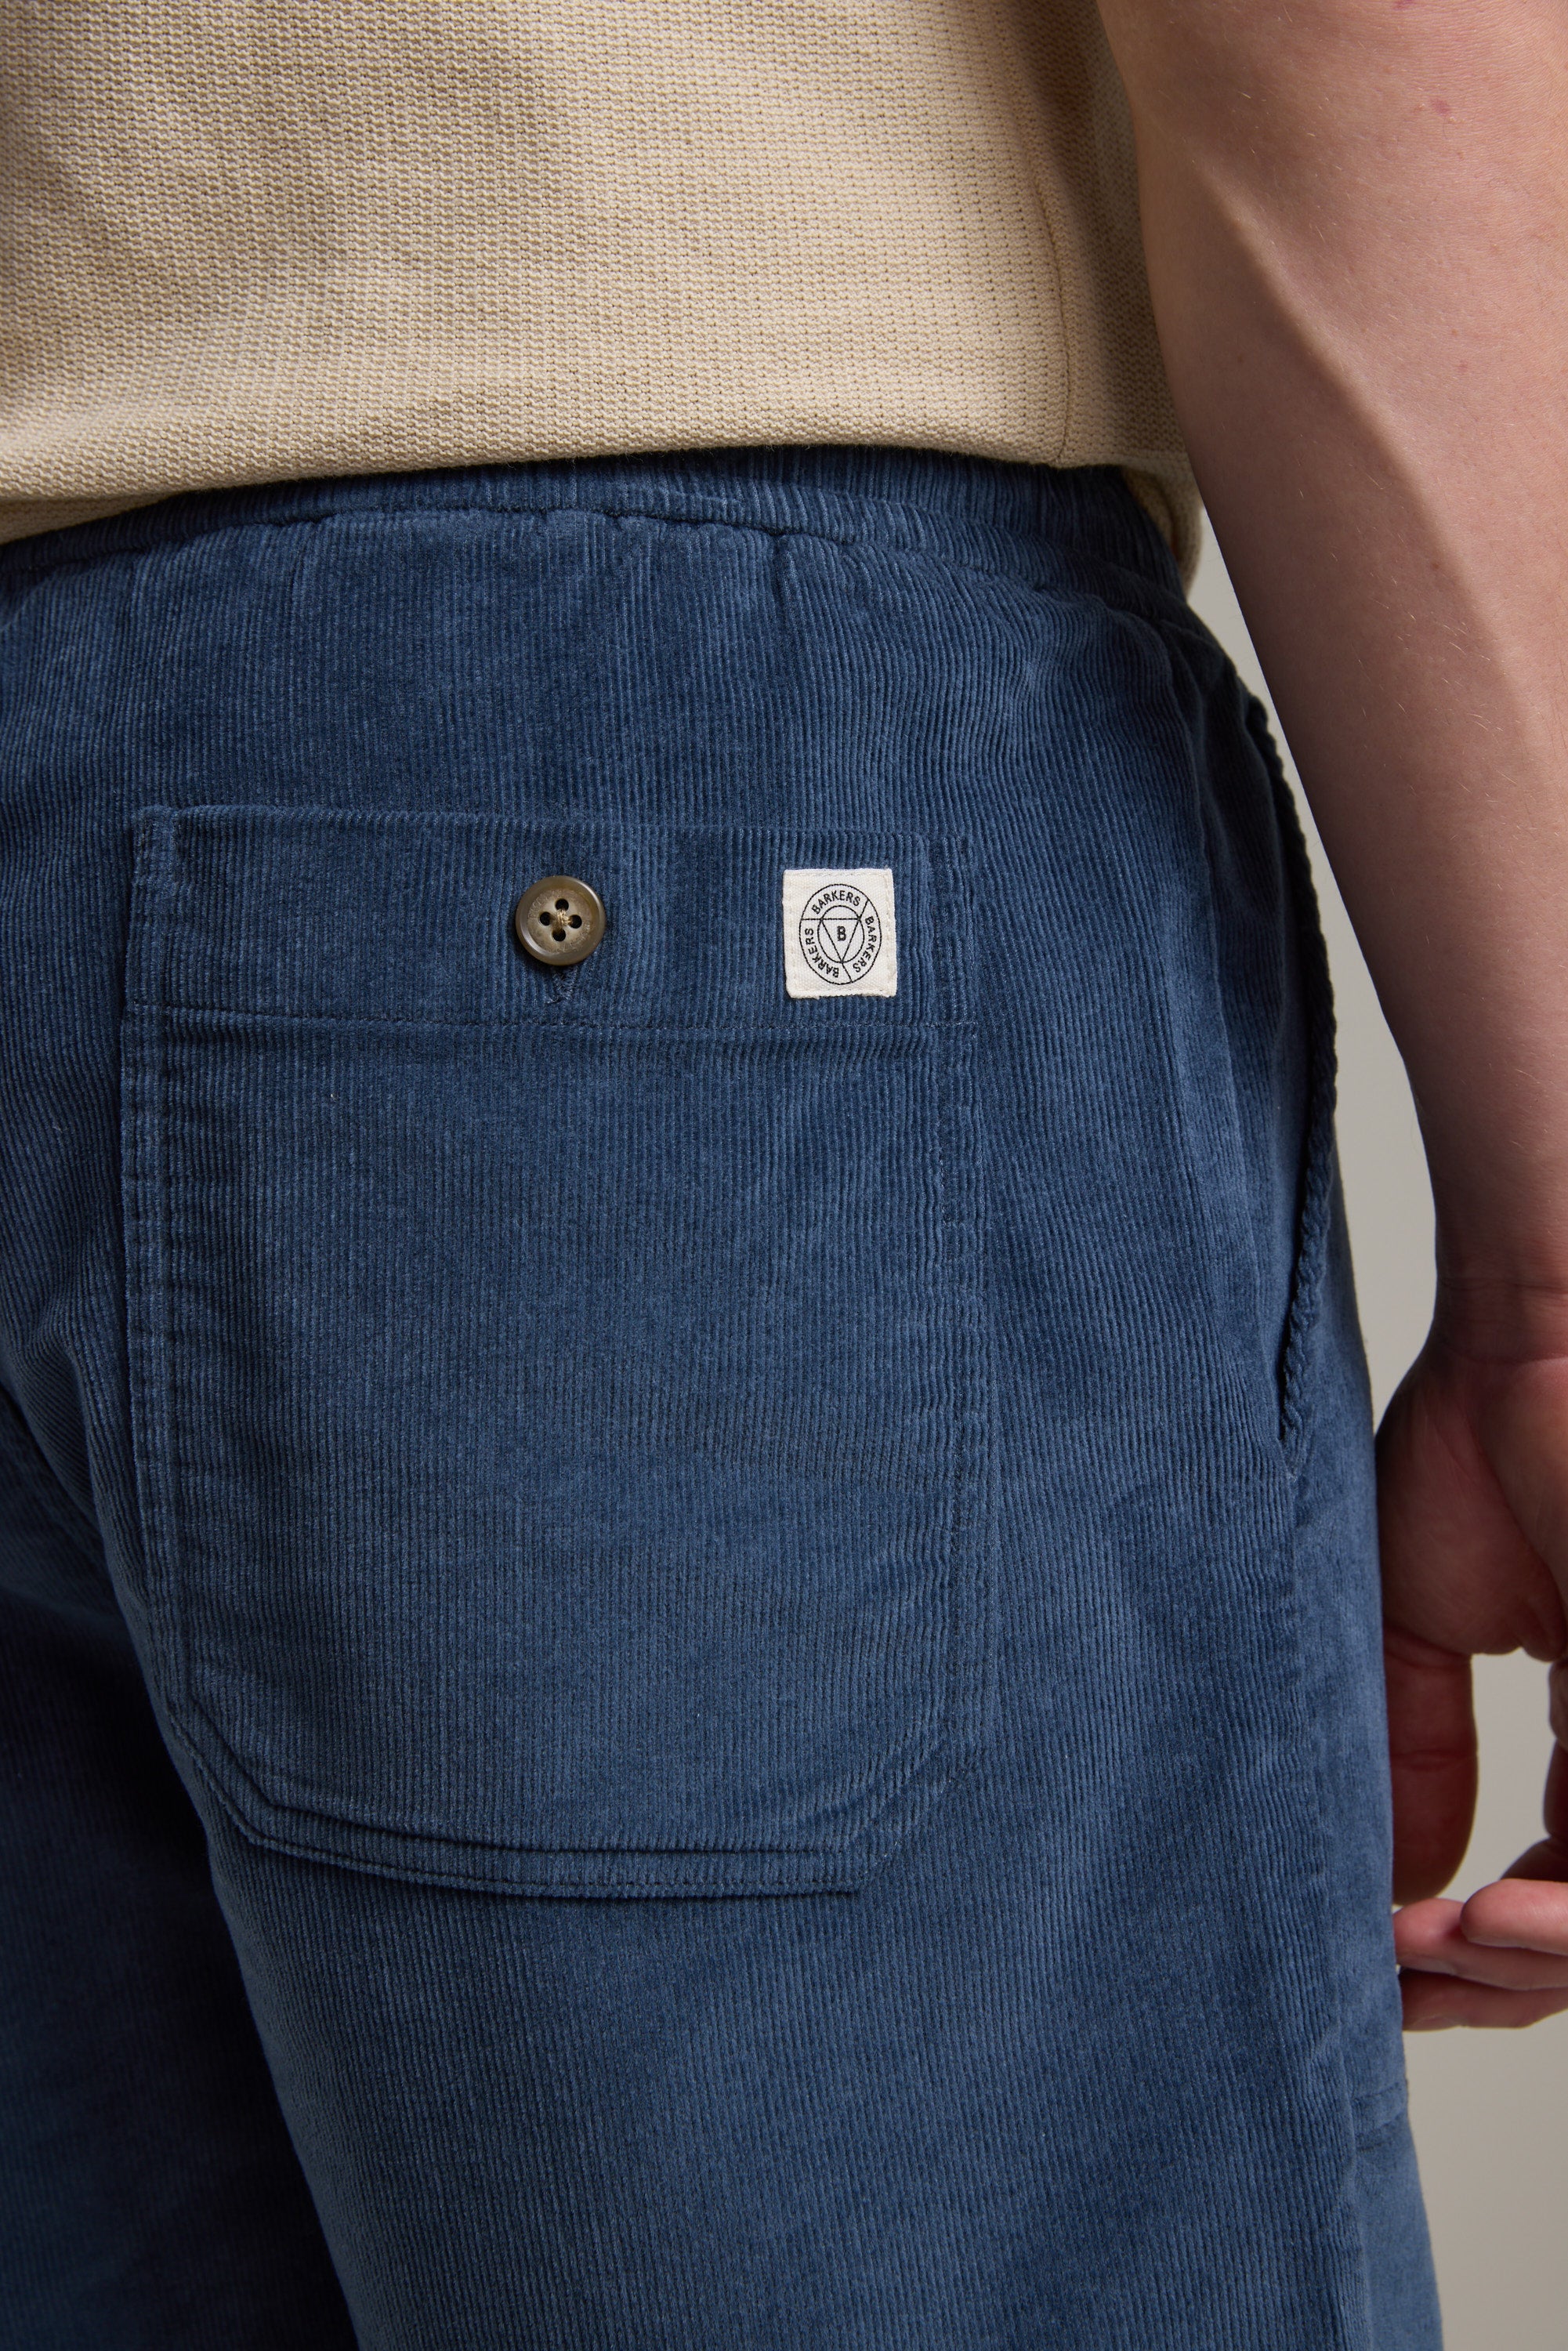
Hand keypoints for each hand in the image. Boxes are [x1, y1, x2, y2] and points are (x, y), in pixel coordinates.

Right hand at [1377, 1311, 1567, 2027]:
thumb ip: (1416, 1755)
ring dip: (1525, 1969)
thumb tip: (1400, 1891)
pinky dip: (1561, 1922)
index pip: (1563, 1897)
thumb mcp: (1418, 1624)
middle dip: (1495, 1984)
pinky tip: (1475, 1919)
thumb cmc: (1477, 1440)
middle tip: (1397, 1973)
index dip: (1472, 1954)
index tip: (1376, 1959)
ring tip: (1426, 1948)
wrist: (1530, 1335)